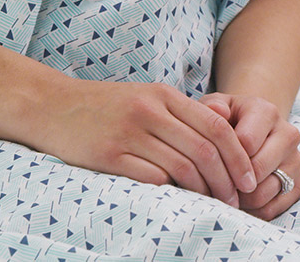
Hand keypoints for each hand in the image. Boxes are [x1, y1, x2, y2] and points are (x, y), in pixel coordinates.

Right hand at [36, 80, 259, 204]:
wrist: (50, 105)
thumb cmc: (101, 106)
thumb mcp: (142, 97)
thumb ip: (177, 114)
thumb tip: (220, 144)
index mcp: (161, 95)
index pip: (216, 125)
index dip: (239, 155)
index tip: (249, 178)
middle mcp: (148, 110)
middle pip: (204, 149)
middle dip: (227, 179)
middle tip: (236, 200)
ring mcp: (128, 133)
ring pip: (182, 166)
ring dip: (203, 191)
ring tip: (211, 204)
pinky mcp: (108, 155)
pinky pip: (151, 178)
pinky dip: (170, 191)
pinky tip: (177, 199)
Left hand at [199, 93, 299, 220]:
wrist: (252, 127)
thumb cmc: (228, 118)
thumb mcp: (216, 106)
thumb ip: (212, 106)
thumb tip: (217, 110)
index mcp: (267, 112)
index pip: (246, 143)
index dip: (224, 157)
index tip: (210, 161)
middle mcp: (288, 134)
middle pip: (257, 170)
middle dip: (231, 180)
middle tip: (214, 182)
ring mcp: (296, 161)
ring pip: (264, 192)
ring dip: (239, 198)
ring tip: (224, 191)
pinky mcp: (299, 184)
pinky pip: (273, 209)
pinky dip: (251, 210)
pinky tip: (238, 200)